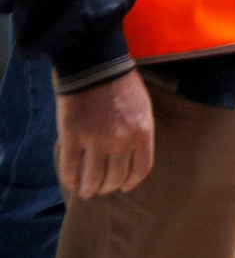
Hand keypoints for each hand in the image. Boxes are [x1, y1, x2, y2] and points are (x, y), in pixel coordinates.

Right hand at [55, 71, 153, 199]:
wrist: (97, 67)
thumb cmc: (122, 84)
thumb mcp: (142, 108)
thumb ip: (138, 132)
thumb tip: (130, 155)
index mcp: (143, 132)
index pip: (141, 168)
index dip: (131, 181)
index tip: (124, 186)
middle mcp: (122, 141)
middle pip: (115, 178)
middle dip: (107, 187)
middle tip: (101, 188)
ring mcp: (96, 141)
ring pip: (92, 179)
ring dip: (88, 189)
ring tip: (86, 191)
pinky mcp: (73, 138)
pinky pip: (70, 168)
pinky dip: (69, 179)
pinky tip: (70, 181)